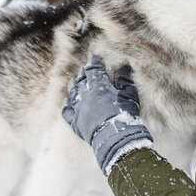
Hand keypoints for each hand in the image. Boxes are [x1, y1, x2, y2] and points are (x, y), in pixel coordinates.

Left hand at [62, 55, 152, 174]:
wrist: (115, 138)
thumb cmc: (125, 115)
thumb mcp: (129, 95)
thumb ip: (125, 80)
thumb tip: (124, 67)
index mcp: (98, 87)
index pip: (93, 70)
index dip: (94, 62)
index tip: (95, 58)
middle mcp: (85, 96)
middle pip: (81, 80)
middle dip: (83, 73)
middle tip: (85, 69)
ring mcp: (78, 109)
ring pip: (72, 93)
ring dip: (74, 85)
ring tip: (74, 81)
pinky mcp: (75, 122)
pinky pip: (67, 111)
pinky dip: (66, 105)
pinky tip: (66, 101)